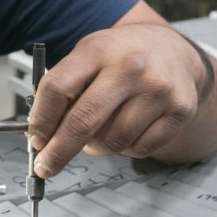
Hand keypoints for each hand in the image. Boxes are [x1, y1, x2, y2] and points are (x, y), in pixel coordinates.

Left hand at [27, 23, 207, 176]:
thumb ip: (64, 88)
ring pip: (113, 141)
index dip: (42, 120)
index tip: (36, 140)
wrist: (172, 49)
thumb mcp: (88, 56)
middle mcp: (130, 67)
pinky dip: (126, 148)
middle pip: (84, 121)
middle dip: (59, 151)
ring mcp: (158, 89)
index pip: (58, 88)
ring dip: (97, 147)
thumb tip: (41, 134)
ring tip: (101, 130)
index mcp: (98, 50)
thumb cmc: (122, 56)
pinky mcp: (180, 110)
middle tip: (46, 166)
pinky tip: (128, 128)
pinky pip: (139, 148)